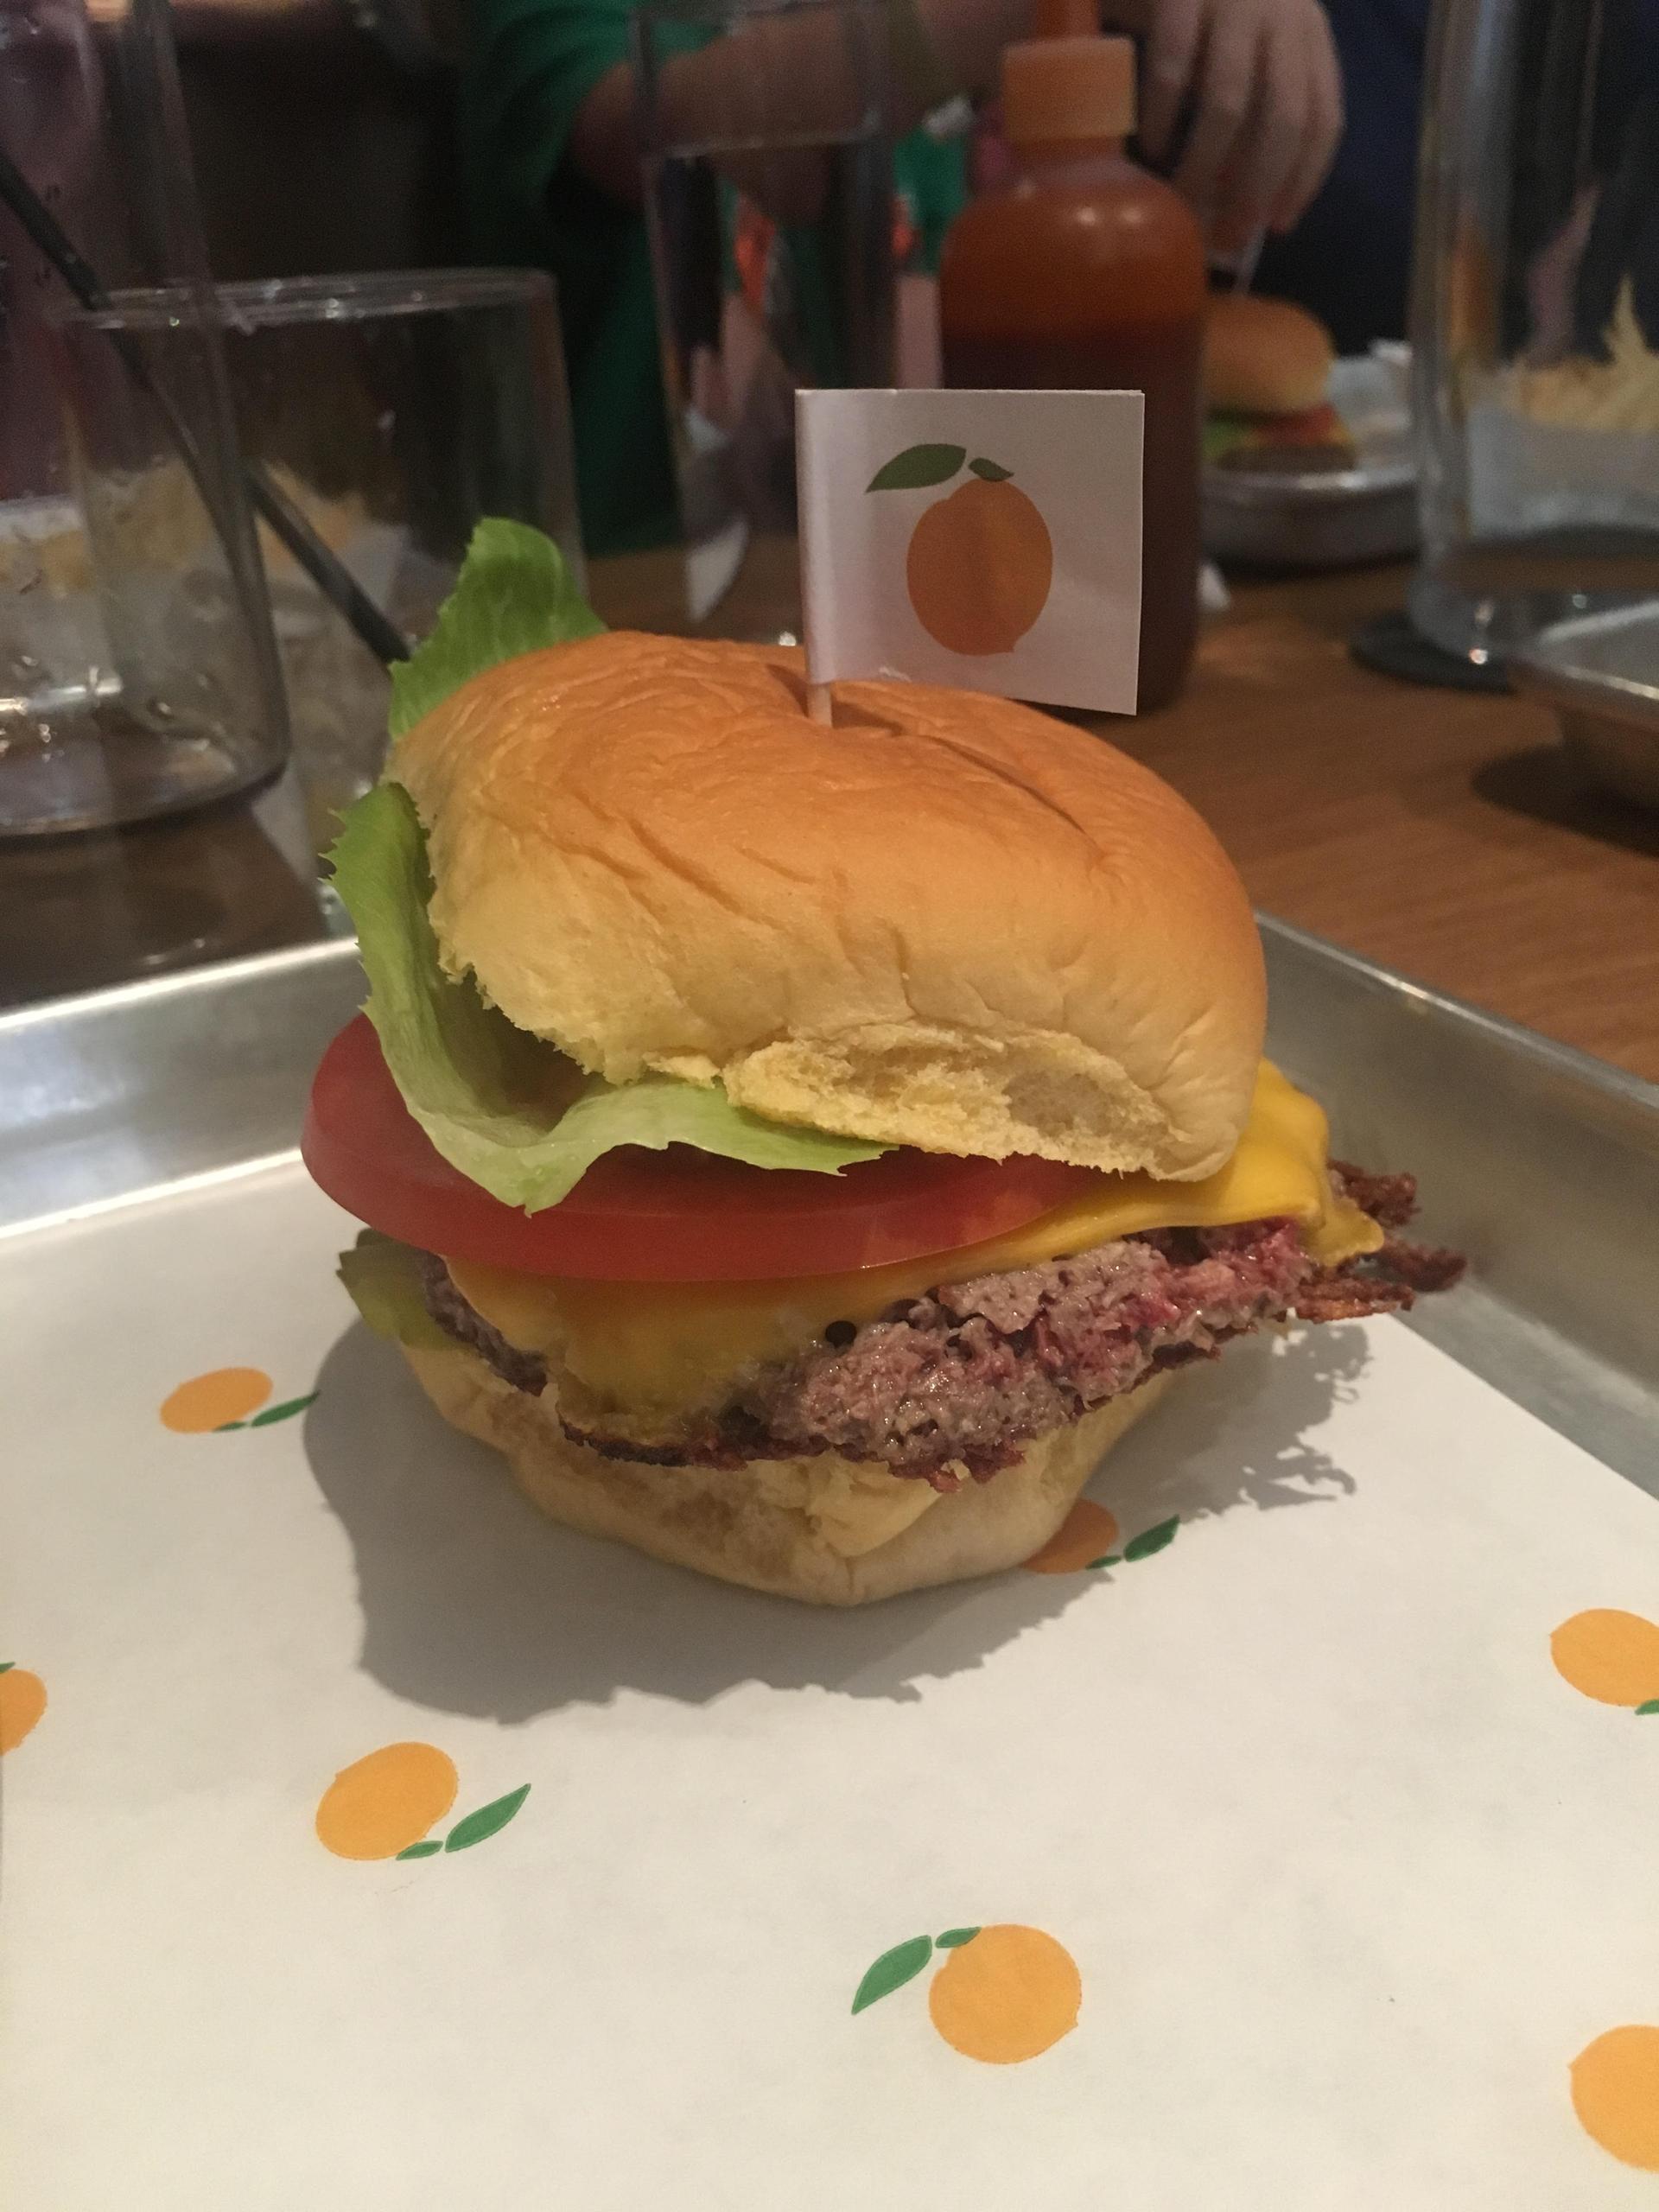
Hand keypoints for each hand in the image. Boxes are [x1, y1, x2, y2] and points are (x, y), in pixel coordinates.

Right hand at [1132, 0, 1343, 251]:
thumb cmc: (1205, 3)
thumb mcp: (1250, 42)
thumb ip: (1259, 98)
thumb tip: (1247, 195)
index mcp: (1309, 31)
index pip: (1325, 115)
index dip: (1306, 178)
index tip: (1278, 224)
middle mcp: (1283, 12)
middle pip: (1283, 120)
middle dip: (1255, 189)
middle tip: (1226, 233)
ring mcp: (1233, 0)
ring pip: (1229, 105)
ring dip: (1204, 166)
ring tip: (1181, 201)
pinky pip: (1173, 70)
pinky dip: (1161, 118)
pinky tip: (1150, 147)